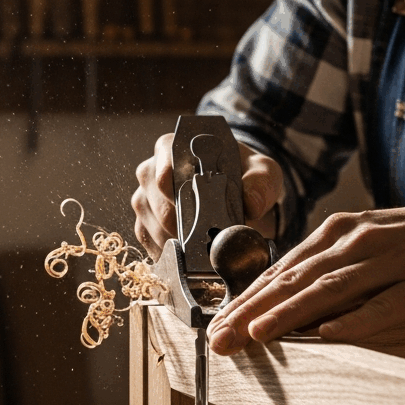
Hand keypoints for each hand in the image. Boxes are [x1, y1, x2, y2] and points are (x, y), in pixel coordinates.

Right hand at [132, 133, 283, 258]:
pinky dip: (170, 253)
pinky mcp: (143, 223)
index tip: (196, 208)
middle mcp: (151, 171)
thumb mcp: (262, 172)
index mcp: (174, 148)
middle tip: (210, 235)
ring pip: (152, 226)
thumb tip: (251, 204)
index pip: (164, 169)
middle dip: (185, 225)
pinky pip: (149, 243)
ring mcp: (144, 199)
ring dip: (179, 242)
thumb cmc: (242, 174)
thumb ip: (261, 183)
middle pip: (157, 204)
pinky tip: (190, 255)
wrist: (234, 193)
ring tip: (205, 246)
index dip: (177, 192)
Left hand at [206, 190, 404, 354]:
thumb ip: (326, 267)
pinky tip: (330, 333)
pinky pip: (386, 303)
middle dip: (252, 310)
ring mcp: (391, 260)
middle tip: (220, 338)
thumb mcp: (365, 244)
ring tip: (257, 333)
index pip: (281, 270)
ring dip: (290, 313)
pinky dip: (357, 319)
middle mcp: (357, 242)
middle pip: (295, 279)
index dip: (245, 300)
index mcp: (337, 233)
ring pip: (331, 289)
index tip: (216, 325)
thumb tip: (281, 298)